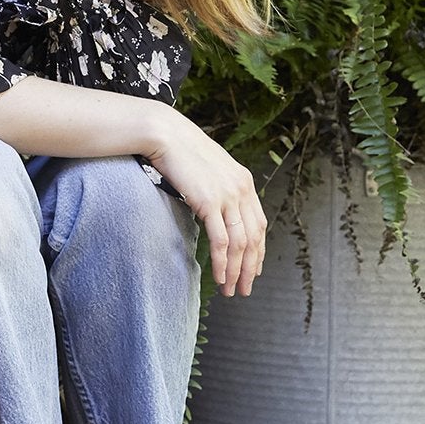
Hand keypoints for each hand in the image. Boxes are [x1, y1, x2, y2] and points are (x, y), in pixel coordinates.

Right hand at [142, 111, 267, 296]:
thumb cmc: (181, 150)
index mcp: (244, 182)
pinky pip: (221, 241)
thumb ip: (220, 189)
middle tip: (245, 288)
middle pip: (253, 238)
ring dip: (236, 272)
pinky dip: (222, 264)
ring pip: (240, 244)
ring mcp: (227, 196)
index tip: (253, 269)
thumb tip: (217, 212)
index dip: (258, 251)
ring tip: (231, 289)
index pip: (259, 224)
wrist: (165, 134)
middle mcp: (241, 189)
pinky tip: (219, 277)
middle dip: (250, 268)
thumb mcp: (210, 169)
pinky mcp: (209, 202)